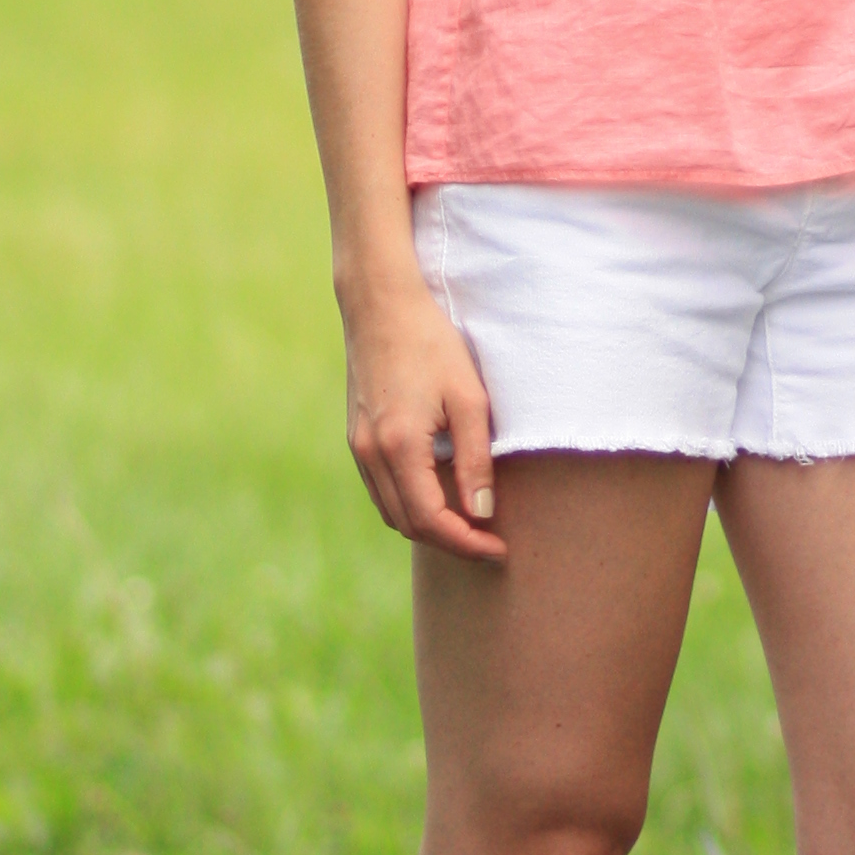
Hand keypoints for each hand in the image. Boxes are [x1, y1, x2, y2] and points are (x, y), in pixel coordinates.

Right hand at [340, 279, 506, 559]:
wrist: (380, 305)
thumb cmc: (431, 343)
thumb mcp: (468, 398)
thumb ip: (475, 459)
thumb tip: (482, 512)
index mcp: (399, 446)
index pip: (431, 519)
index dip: (466, 542)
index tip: (498, 549)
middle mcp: (371, 454)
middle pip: (408, 524)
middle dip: (450, 542)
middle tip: (489, 543)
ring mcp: (358, 447)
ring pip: (391, 511)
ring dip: (428, 526)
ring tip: (468, 524)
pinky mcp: (357, 437)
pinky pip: (381, 489)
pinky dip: (409, 504)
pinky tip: (438, 494)